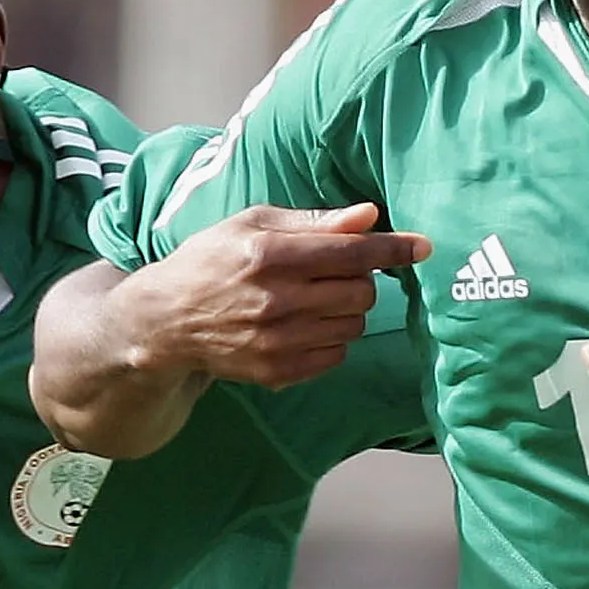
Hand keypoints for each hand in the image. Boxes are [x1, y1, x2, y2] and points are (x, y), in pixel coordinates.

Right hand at [117, 204, 429, 387]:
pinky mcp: (276, 372)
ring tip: (315, 299)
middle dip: (360, 280)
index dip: (392, 249)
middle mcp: (275, 301)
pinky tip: (303, 325)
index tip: (421, 246)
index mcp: (269, 255)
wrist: (166, 321)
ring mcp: (276, 342)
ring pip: (353, 327)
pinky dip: (331, 339)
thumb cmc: (212, 261)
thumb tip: (369, 217)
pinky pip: (335, 356)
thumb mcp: (252, 225)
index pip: (351, 253)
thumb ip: (313, 221)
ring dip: (347, 311)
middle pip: (361, 293)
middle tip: (335, 273)